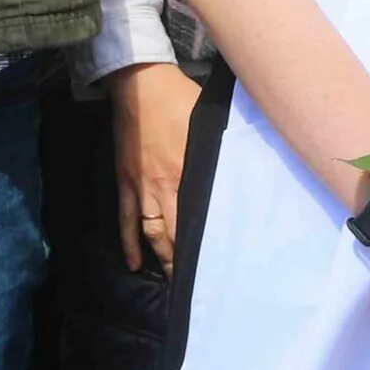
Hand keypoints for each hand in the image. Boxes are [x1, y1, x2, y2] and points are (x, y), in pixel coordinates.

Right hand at [107, 61, 203, 273]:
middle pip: (176, 233)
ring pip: (152, 232)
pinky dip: (129, 243)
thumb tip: (243, 162)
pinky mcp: (125, 181)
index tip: (219, 262)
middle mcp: (165, 186)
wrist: (140, 85)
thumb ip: (221, 147)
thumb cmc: (178, 98)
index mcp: (189, 172)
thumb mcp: (208, 122)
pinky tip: (133, 263)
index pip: (200, 217)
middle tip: (197, 284)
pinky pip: (126, 219)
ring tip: (172, 280)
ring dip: (162, 257)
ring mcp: (142, 187)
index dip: (207, 242)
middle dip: (185, 261)